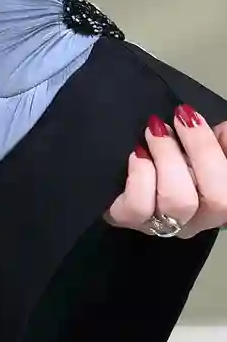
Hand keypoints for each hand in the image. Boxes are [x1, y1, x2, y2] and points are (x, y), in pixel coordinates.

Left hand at [104, 106, 226, 237]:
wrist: (124, 173)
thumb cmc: (172, 157)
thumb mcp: (201, 147)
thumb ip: (218, 141)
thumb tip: (224, 130)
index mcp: (220, 198)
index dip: (214, 151)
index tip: (192, 117)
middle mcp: (198, 218)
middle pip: (217, 198)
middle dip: (199, 150)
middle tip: (176, 121)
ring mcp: (165, 224)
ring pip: (177, 202)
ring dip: (168, 158)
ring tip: (153, 132)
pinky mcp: (129, 221)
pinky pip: (138, 208)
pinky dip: (140, 176)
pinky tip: (136, 155)